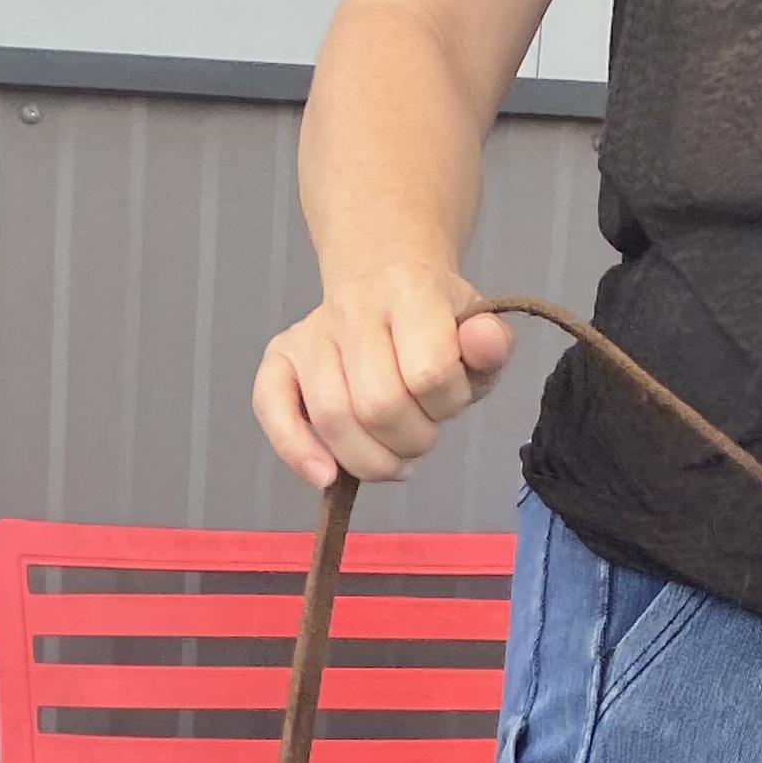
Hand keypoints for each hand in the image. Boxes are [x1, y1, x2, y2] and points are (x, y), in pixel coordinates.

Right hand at [253, 266, 512, 487]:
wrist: (389, 286)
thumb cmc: (437, 327)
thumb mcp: (477, 334)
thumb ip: (490, 345)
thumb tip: (484, 342)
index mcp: (409, 291)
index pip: (427, 374)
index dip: (445, 406)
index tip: (448, 402)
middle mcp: (353, 306)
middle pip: (378, 406)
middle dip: (410, 441)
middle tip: (421, 434)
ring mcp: (312, 332)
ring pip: (333, 419)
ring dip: (370, 459)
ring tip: (392, 455)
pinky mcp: (280, 357)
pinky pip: (271, 408)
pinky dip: (296, 451)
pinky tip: (326, 476)